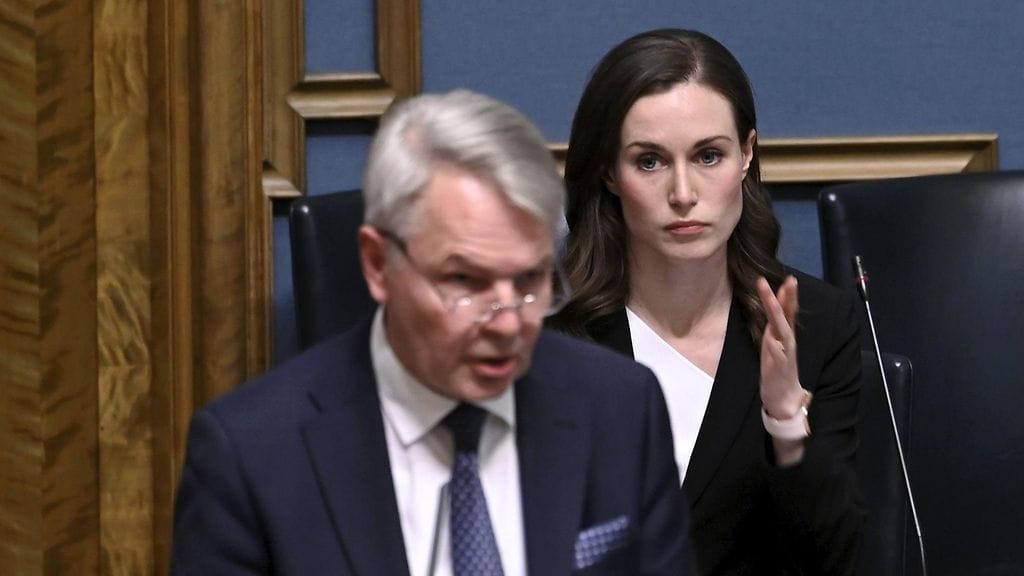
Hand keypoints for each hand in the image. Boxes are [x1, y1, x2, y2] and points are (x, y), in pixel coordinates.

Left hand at [756, 275, 805, 418]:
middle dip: (788, 297)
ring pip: (783, 329)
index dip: (787, 295)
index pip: (787, 312)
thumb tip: (772, 311)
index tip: (788, 277)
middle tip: (790, 279)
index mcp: (784, 336)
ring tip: (772, 297)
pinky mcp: (780, 367)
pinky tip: (771, 335)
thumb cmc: (777, 370)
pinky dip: (775, 343)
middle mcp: (787, 341)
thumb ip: (775, 329)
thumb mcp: (773, 345)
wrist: (784, 398)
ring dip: (777, 312)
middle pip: (788, 316)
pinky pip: (778, 353)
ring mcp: (785, 353)